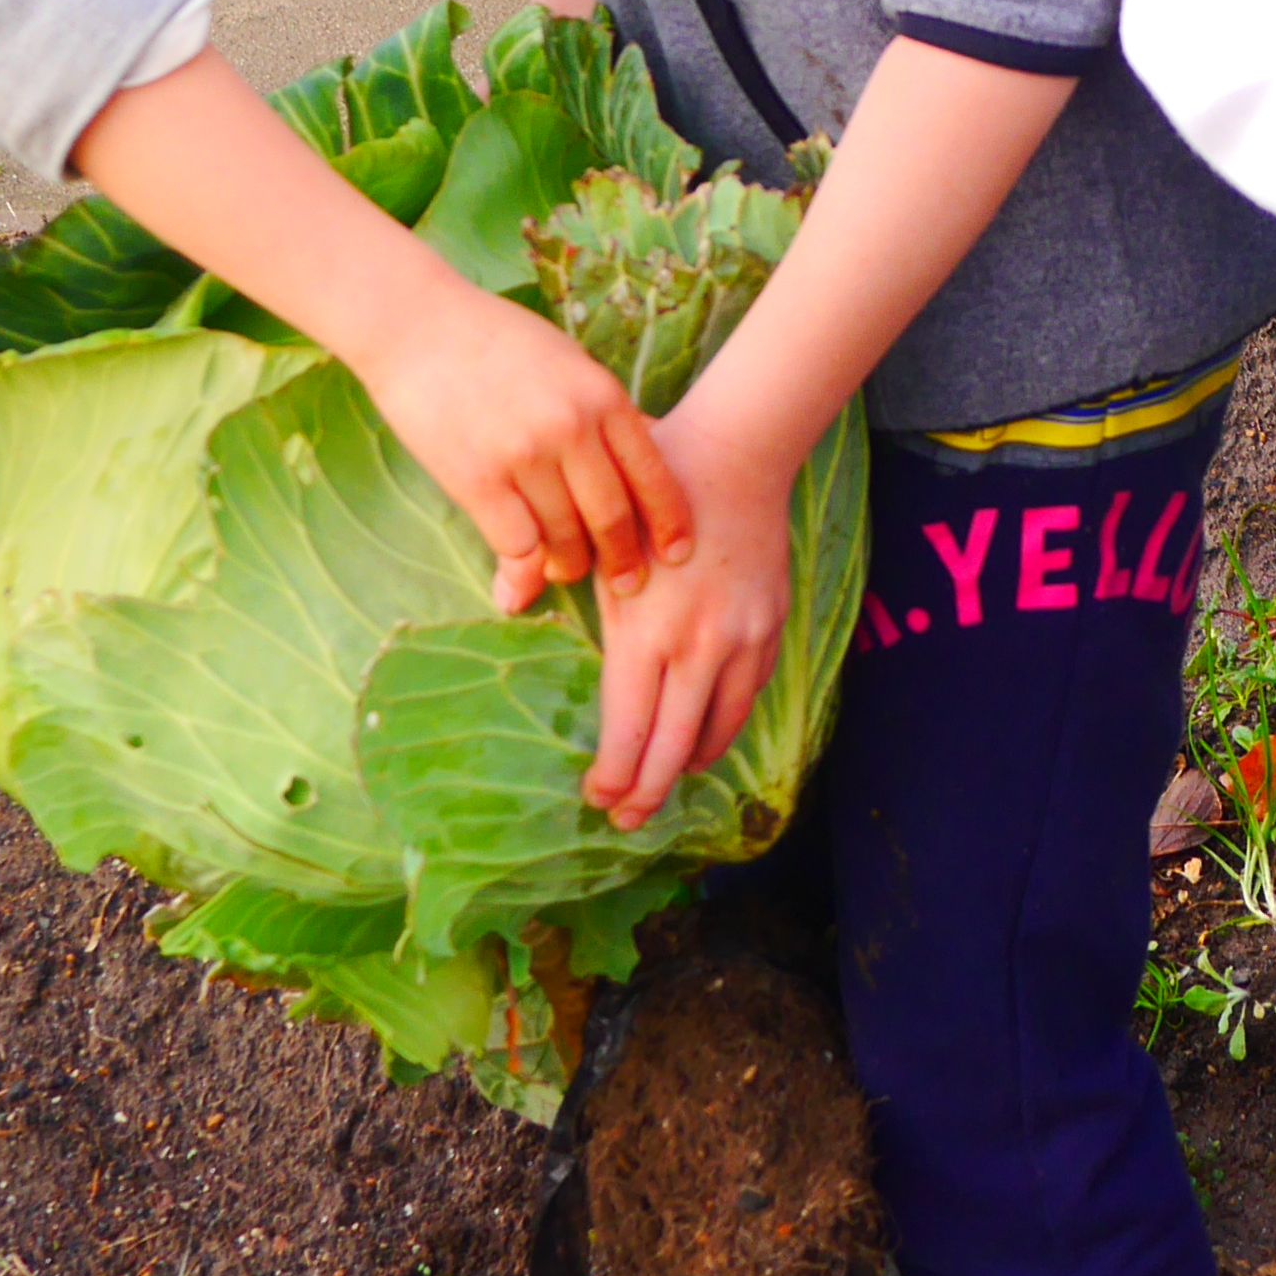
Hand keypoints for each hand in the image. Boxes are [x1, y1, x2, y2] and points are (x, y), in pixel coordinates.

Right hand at [348, 271, 689, 614]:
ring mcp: (525, 455)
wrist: (417, 324)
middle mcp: (571, 427)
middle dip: (624, 561)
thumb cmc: (497, 340)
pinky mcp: (478, 479)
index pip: (653, 475)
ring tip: (566, 569)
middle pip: (613, 517)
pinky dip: (523, 567)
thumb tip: (644, 450)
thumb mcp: (570, 362)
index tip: (677, 554)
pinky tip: (520, 572)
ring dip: (570, 565)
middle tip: (627, 583)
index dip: (669, 523)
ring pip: (566, 539)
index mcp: (602, 396)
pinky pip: (518, 544)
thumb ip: (604, 410)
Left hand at [583, 435, 793, 826]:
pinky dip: (724, 725)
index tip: (597, 800)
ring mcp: (741, 640)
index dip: (614, 776)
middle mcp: (698, 647)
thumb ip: (549, 569)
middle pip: (672, 746)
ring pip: (718, 729)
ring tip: (665, 782)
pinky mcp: (770, 627)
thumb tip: (505, 598)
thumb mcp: (596, 531)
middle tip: (627, 822)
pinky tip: (705, 734)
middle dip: (646, 793)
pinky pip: (748, 695)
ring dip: (688, 764)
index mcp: (645, 630)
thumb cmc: (653, 485)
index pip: (628, 728)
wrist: (735, 454)